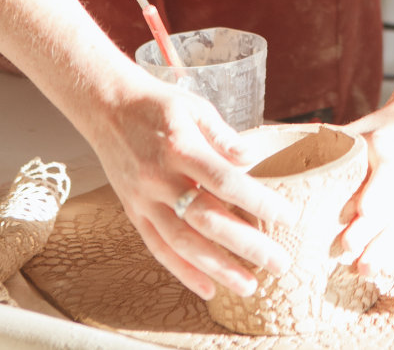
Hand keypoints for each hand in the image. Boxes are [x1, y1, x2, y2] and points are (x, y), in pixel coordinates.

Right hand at [78, 75, 294, 300]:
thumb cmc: (157, 105)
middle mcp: (160, 178)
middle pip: (207, 220)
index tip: (287, 217)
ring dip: (217, 268)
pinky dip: (182, 271)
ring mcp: (143, 199)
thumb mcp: (195, 107)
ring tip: (248, 286)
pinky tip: (207, 288)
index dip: (258, 202)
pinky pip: (158, 248)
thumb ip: (223, 135)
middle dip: (246, 246)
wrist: (106, 107)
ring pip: (182, 243)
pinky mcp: (133, 212)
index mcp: (181, 148)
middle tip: (279, 263)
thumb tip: (251, 158)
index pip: (226, 181)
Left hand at [337, 96, 393, 274]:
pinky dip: (392, 254)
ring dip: (384, 250)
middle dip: (373, 228)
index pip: (390, 170)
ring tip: (362, 270)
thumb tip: (277, 156)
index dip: (379, 192)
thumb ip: (327, 146)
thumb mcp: (358, 131)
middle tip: (347, 246)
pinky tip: (372, 270)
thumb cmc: (378, 131)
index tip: (364, 210)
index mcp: (392, 146)